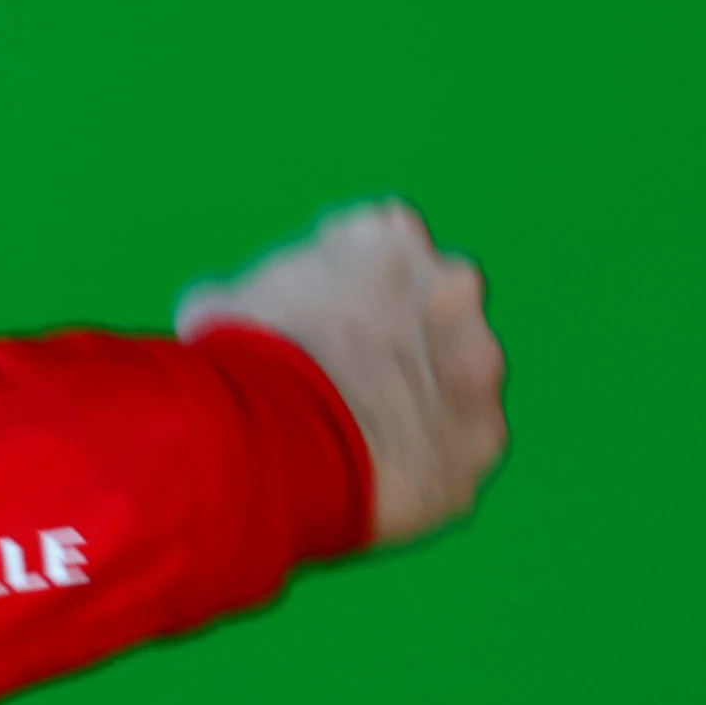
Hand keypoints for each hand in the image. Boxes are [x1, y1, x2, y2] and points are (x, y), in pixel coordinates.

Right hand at [176, 200, 507, 545]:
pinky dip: (427, 452)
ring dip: (420, 390)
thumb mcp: (219, 307)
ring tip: (354, 427)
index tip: (314, 313)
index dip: (344, 280)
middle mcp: (452, 287)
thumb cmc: (245, 364)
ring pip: (457, 373)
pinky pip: (458, 442)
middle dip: (400, 329)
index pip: (380, 239)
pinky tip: (375, 468)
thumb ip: (251, 296)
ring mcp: (478, 363)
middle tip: (342, 369)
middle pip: (434, 301)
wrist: (284, 446)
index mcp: (388, 236)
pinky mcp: (486, 434)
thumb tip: (223, 313)